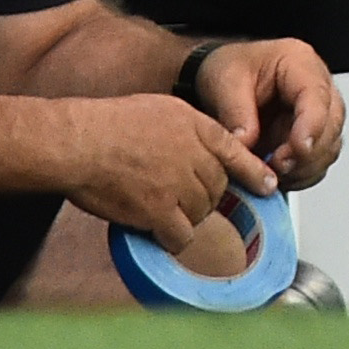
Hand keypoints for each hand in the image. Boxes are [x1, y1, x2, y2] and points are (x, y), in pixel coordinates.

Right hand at [67, 91, 269, 248]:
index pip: (237, 152)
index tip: (268, 185)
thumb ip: (188, 130)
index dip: (254, 172)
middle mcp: (195, 155)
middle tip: (177, 196)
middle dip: (203, 196)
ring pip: (202, 212)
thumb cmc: (109, 124)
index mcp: (197, 127)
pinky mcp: (160, 211)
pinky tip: (158, 232)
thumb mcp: (162, 110)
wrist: (80, 142)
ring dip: (186, 217)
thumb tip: (198, 150)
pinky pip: (181, 236)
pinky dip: (172, 238)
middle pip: (218, 188)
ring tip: (160, 208)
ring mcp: (180, 185)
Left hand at [185, 38, 344, 191]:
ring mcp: (318, 112)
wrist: (226, 75)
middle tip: (274, 166)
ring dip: (303, 167)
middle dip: (306, 153)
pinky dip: (300, 175)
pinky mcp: (312, 135)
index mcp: (299, 63)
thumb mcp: (224, 82)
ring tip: (270, 172)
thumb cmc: (230, 68)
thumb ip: (236, 113)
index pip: (317, 97)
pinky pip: (318, 162)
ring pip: (329, 147)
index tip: (297, 150)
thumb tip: (247, 144)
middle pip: (331, 124)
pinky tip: (276, 175)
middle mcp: (317, 86)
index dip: (312, 126)